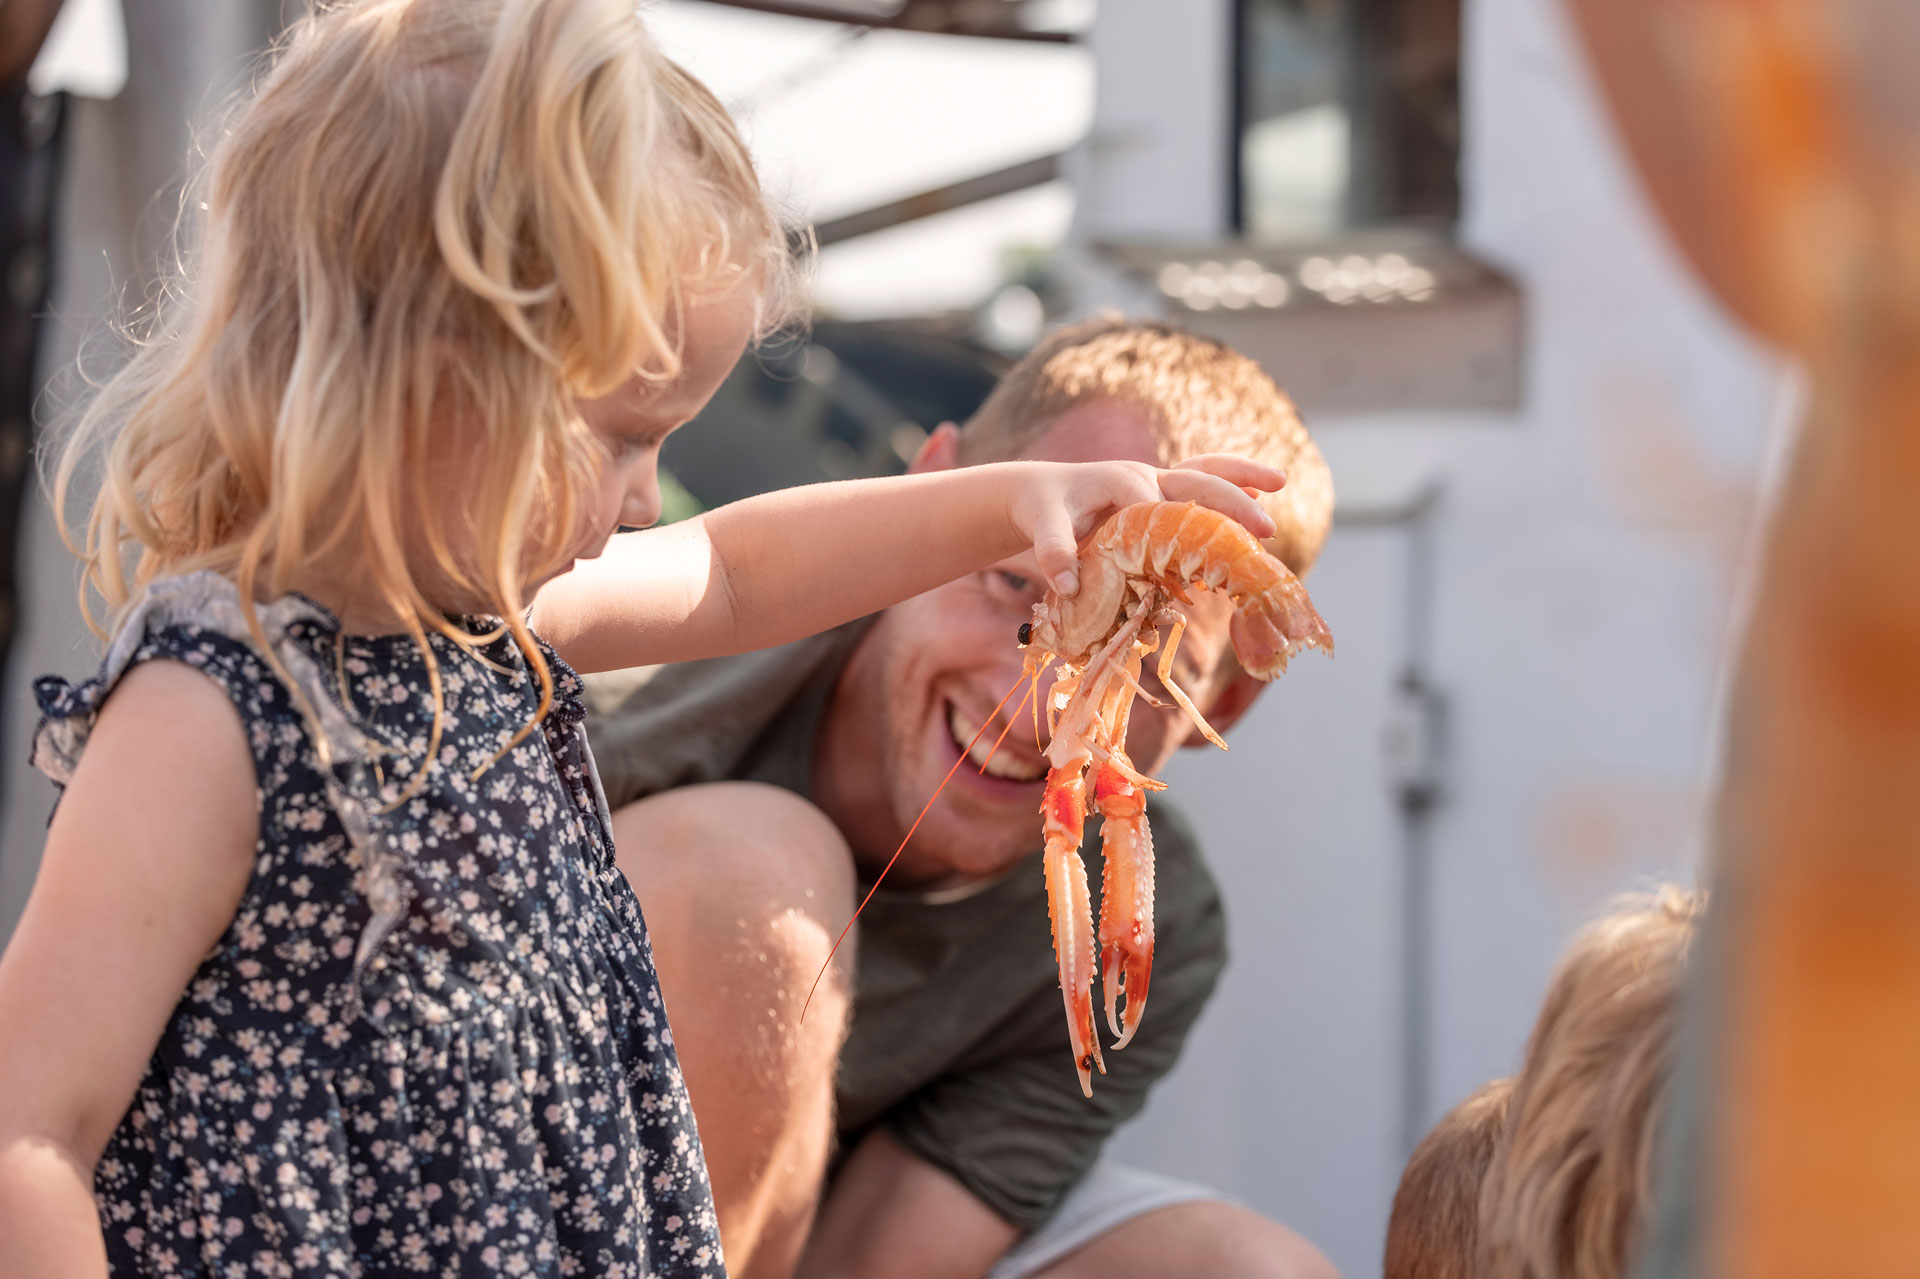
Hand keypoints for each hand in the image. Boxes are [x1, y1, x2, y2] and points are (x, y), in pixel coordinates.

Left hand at [1008, 454, 1284, 596]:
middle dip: (1232, 505)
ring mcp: (1155, 480)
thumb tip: (1070, 586)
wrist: (1037, 492)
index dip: (1187, 534)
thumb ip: (1054, 552)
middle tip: (1265, 530)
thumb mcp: (1041, 527)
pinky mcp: (1158, 489)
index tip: (1210, 567)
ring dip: (1241, 477)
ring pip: (1205, 472)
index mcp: (1121, 482)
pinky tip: (1263, 491)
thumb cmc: (1043, 509)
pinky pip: (1200, 480)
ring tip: (1280, 481)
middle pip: (1197, 484)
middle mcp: (1144, 476)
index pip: (1162, 508)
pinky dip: (1230, 482)